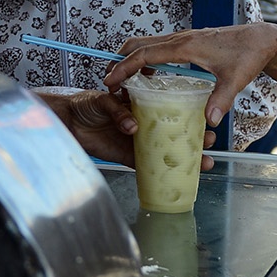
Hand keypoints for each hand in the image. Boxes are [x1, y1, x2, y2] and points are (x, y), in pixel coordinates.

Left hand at [37, 88, 212, 167]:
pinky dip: (163, 171)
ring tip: (204, 162)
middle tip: (210, 142)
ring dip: (185, 157)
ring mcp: (137, 141)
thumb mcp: (102, 100)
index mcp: (142, 104)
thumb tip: (133, 125)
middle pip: (174, 130)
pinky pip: (148, 165)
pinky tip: (178, 176)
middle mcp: (144, 123)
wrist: (66, 122)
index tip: (205, 118)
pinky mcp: (128, 157)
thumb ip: (118, 110)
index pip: (170, 107)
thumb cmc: (84, 104)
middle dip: (195, 137)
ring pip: (167, 150)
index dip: (188, 114)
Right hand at [102, 23, 276, 127]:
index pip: (145, 54)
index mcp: (185, 46)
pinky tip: (149, 77)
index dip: (123, 67)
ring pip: (146, 43)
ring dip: (131, 58)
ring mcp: (183, 39)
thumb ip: (221, 99)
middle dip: (119, 60)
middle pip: (138, 44)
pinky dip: (145, 58)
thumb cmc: (249, 56)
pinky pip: (157, 47)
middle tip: (108, 81)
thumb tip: (209, 122)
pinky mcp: (188, 42)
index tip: (108, 81)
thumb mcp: (236, 80)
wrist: (261, 39)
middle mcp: (180, 39)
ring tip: (122, 81)